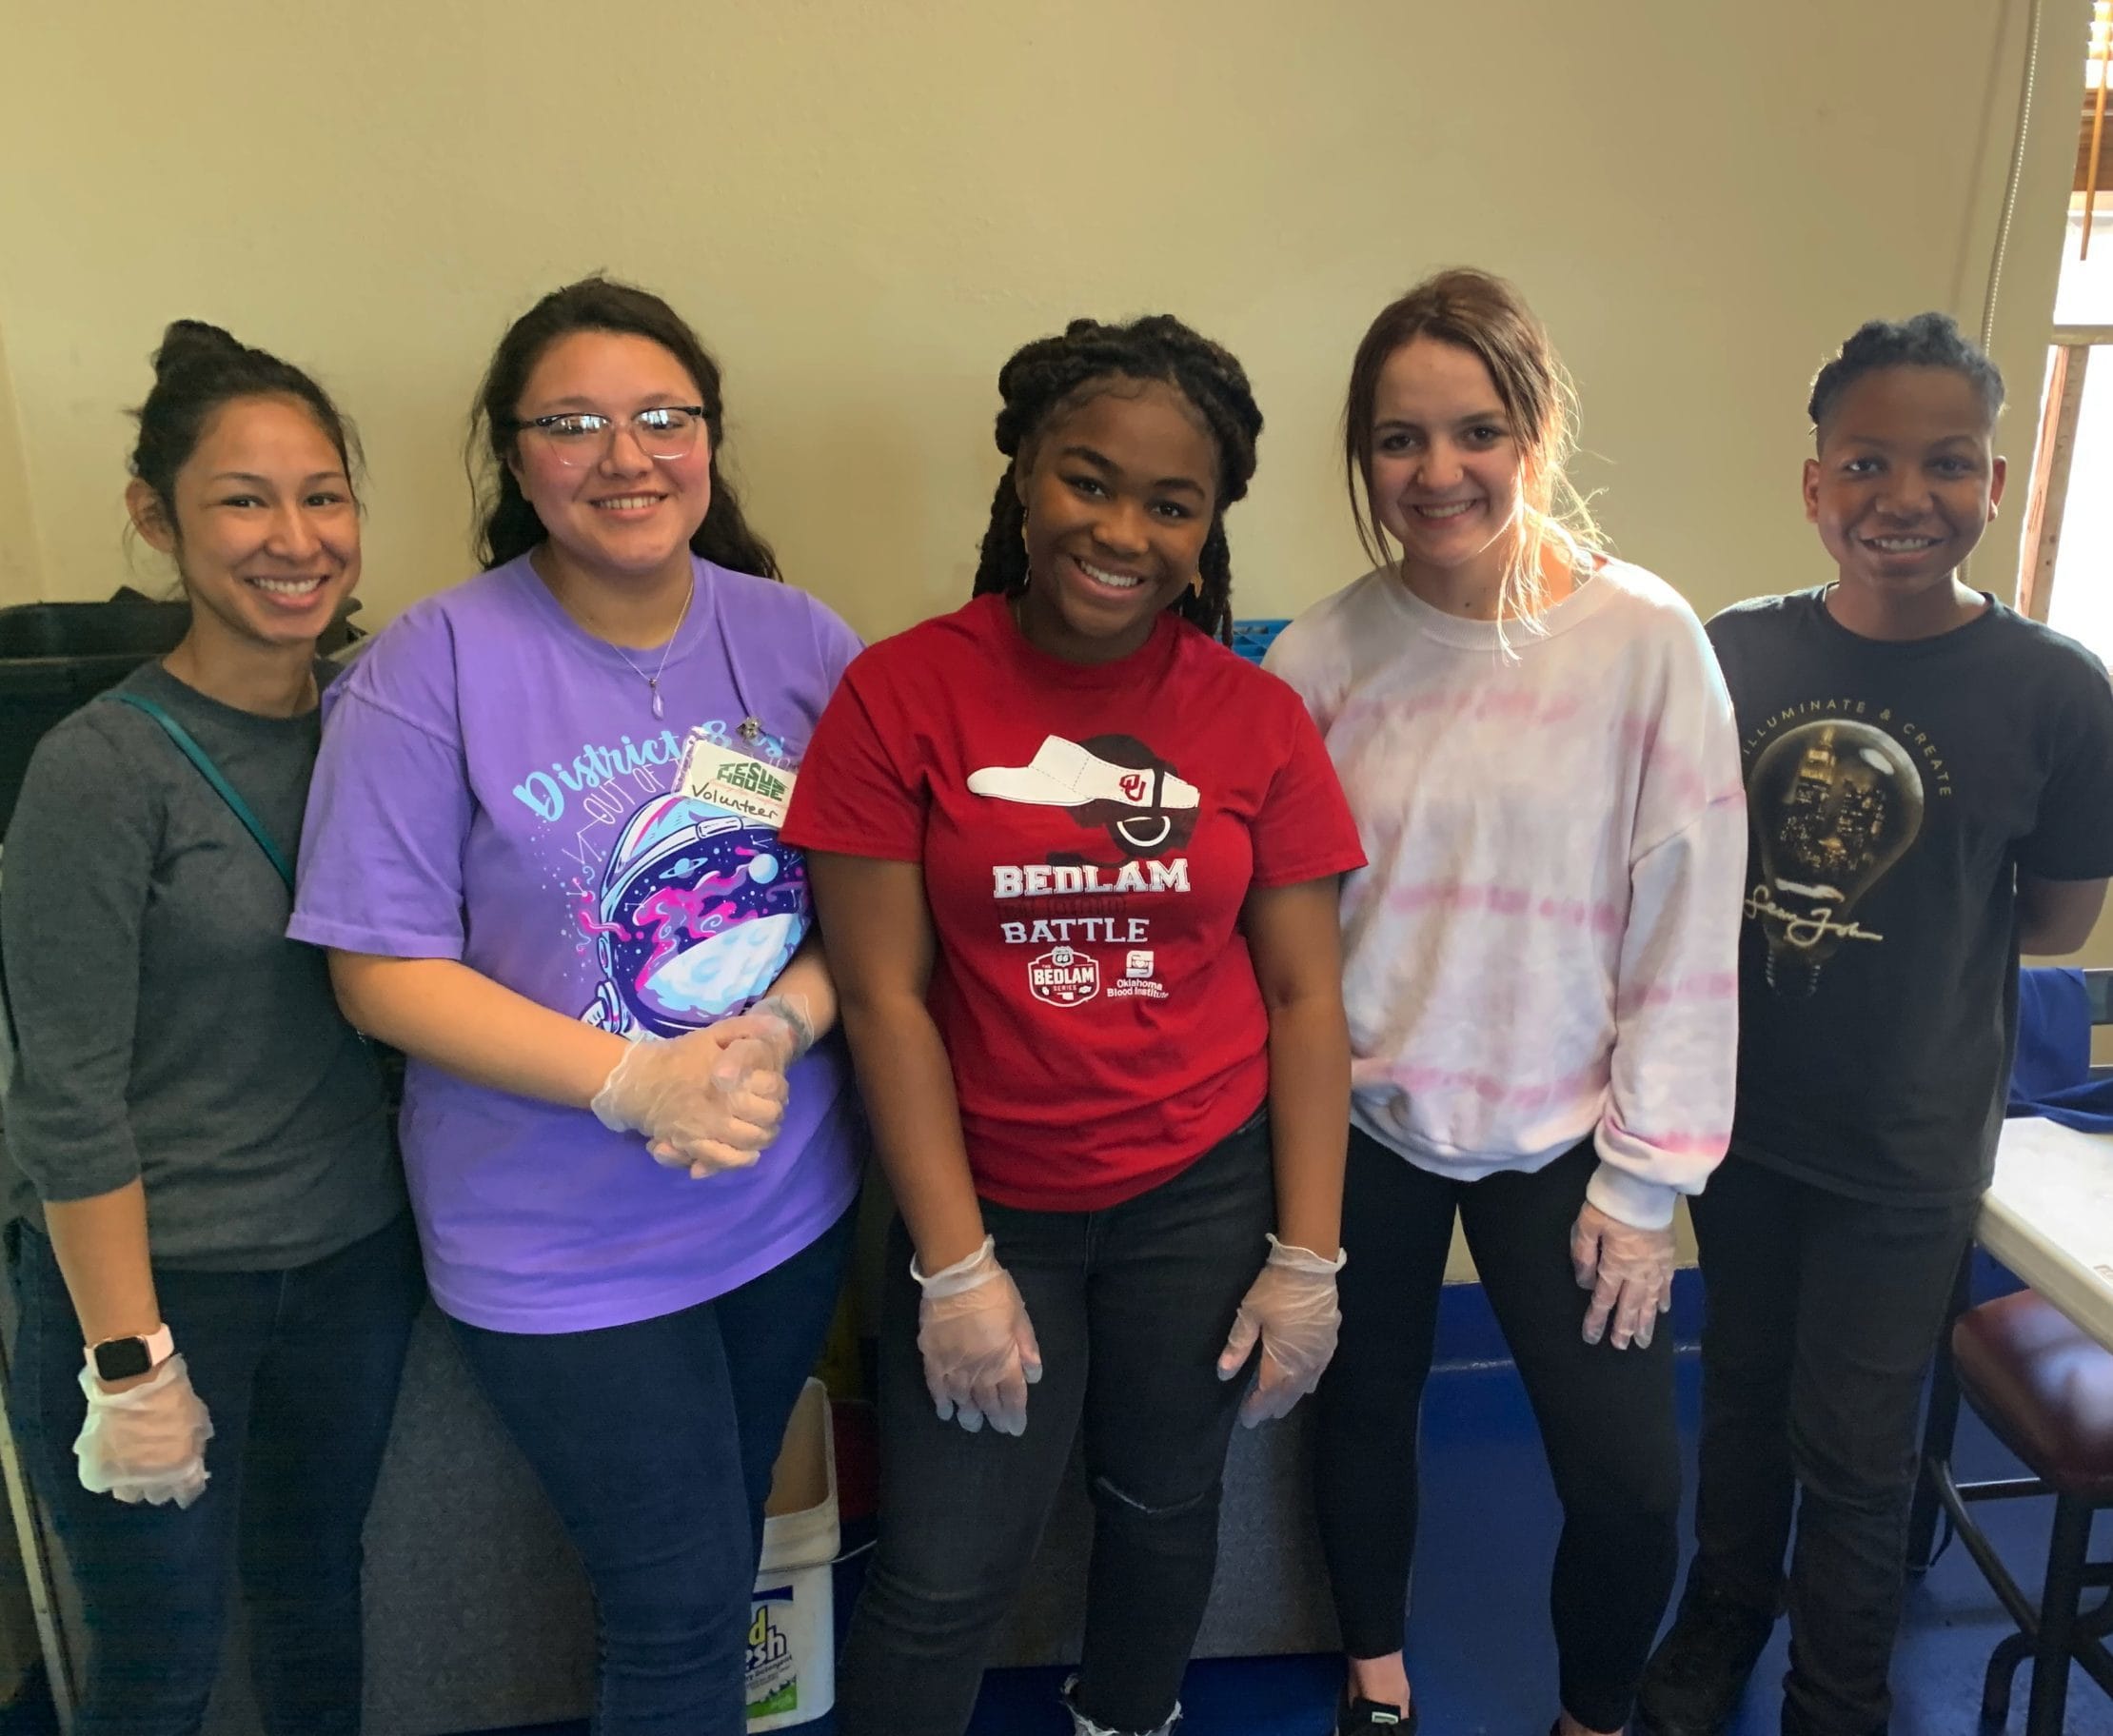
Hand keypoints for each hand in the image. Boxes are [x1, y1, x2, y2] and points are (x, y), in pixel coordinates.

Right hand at [74, 1353, 212, 1507]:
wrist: (132, 1382)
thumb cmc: (171, 1394)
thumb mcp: (196, 1417)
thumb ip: (195, 1441)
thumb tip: (194, 1456)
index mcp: (182, 1466)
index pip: (188, 1492)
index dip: (186, 1486)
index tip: (183, 1478)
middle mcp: (154, 1480)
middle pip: (157, 1495)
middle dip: (158, 1483)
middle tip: (154, 1466)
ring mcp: (124, 1478)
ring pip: (129, 1493)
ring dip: (132, 1482)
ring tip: (129, 1465)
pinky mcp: (98, 1472)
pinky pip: (102, 1484)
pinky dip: (105, 1475)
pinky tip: (108, 1460)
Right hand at [642, 995, 816, 1176]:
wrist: (641, 1080)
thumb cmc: (680, 1056)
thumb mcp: (713, 1035)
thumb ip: (746, 1029)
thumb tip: (778, 1026)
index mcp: (731, 1077)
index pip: (774, 1088)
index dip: (780, 1088)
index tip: (776, 1088)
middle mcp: (723, 1105)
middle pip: (768, 1116)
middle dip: (776, 1114)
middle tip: (772, 1110)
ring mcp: (709, 1128)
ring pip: (752, 1140)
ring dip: (764, 1136)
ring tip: (764, 1130)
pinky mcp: (694, 1145)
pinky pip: (725, 1159)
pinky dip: (742, 1159)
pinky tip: (750, 1153)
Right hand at [911, 1236, 1042, 1436]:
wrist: (957, 1276)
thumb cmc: (994, 1293)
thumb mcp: (1020, 1317)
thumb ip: (1027, 1349)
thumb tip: (1034, 1377)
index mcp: (1004, 1361)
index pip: (1012, 1397)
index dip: (1015, 1415)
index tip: (1016, 1427)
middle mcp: (979, 1372)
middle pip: (988, 1402)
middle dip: (995, 1418)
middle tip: (997, 1428)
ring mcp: (954, 1368)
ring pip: (963, 1400)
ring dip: (969, 1415)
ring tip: (972, 1425)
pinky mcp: (933, 1359)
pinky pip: (937, 1388)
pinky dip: (941, 1402)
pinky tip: (945, 1412)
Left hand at [1216, 1234, 1346, 1425]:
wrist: (1310, 1267)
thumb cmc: (1275, 1290)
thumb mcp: (1249, 1315)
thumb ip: (1237, 1347)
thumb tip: (1223, 1375)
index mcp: (1283, 1359)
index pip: (1268, 1393)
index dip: (1256, 1408)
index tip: (1246, 1419)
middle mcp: (1304, 1363)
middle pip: (1289, 1393)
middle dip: (1273, 1406)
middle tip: (1260, 1416)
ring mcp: (1321, 1353)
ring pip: (1306, 1385)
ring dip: (1292, 1396)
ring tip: (1280, 1406)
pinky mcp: (1330, 1341)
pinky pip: (1320, 1371)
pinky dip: (1309, 1381)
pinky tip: (1306, 1383)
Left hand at [1569, 1203, 1674, 1348]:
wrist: (1644, 1185)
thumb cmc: (1611, 1203)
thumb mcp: (1587, 1225)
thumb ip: (1583, 1255)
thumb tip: (1585, 1284)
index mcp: (1616, 1265)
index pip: (1604, 1300)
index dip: (1597, 1321)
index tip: (1592, 1338)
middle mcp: (1638, 1271)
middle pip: (1630, 1306)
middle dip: (1624, 1328)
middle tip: (1621, 1347)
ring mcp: (1656, 1265)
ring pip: (1650, 1301)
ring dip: (1646, 1322)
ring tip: (1643, 1341)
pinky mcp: (1668, 1255)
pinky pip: (1667, 1283)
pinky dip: (1664, 1299)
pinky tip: (1663, 1310)